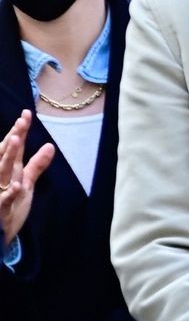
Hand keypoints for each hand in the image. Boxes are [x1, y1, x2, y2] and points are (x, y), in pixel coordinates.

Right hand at [0, 110, 54, 248]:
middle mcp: (2, 175)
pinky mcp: (0, 207)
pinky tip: (18, 185)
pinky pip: (4, 199)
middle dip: (14, 137)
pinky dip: (11, 193)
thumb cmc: (9, 202)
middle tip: (22, 120)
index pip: (13, 146)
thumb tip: (51, 146)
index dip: (19, 130)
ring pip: (2, 170)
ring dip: (8, 156)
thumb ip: (37, 165)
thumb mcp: (26, 182)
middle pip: (7, 152)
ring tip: (16, 140)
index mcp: (8, 168)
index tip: (27, 113)